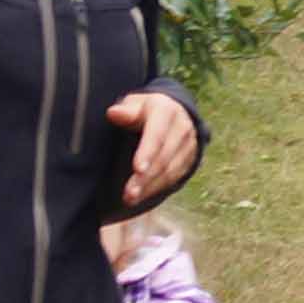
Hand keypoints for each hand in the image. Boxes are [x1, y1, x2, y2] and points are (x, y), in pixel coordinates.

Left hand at [106, 90, 199, 206]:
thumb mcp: (134, 104)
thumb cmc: (144, 110)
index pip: (157, 134)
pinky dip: (156, 188)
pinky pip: (174, 177)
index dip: (148, 152)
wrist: (173, 114)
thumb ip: (125, 111)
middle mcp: (182, 128)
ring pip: (170, 171)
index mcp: (167, 110)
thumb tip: (113, 113)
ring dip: (150, 187)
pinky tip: (141, 196)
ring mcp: (189, 145)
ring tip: (130, 198)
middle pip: (164, 156)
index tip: (137, 169)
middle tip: (128, 193)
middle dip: (146, 177)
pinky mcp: (190, 160)